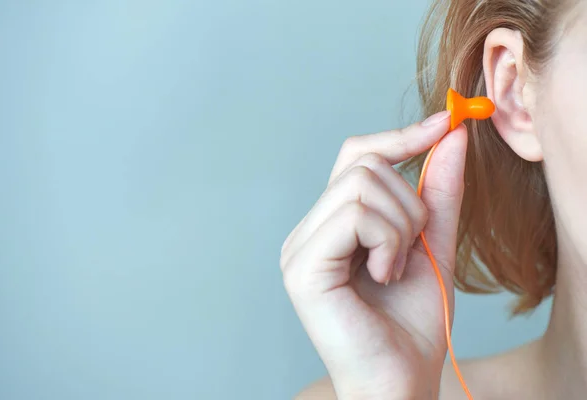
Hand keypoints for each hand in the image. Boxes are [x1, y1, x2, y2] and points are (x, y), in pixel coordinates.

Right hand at [281, 111, 467, 398]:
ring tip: (395, 267)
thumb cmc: (412, 320)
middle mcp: (307, 230)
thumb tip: (451, 135)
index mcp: (331, 224)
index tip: (447, 122)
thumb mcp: (433, 243)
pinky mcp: (302, 267)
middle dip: (407, 202)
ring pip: (361, 186)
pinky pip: (355, 217)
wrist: (401, 379)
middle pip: (362, 165)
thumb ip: (438, 191)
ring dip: (400, 226)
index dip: (400, 136)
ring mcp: (299, 248)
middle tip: (410, 248)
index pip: (356, 156)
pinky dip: (387, 241)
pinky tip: (384, 274)